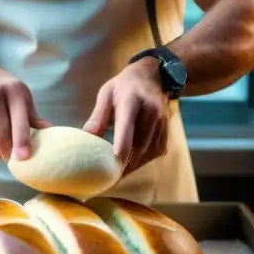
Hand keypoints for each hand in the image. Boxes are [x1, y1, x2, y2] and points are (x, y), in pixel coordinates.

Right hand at [0, 58, 49, 161]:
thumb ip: (32, 113)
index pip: (19, 121)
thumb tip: (48, 130)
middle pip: (2, 136)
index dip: (22, 141)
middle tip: (14, 161)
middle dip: (9, 153)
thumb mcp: (19, 91)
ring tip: (2, 149)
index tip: (24, 157)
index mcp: (13, 91)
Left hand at [82, 58, 169, 174]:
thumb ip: (98, 115)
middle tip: (108, 178)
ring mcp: (162, 121)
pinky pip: (156, 151)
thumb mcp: (106, 93)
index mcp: (132, 100)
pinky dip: (144, 160)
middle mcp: (151, 111)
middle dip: (124, 164)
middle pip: (139, 144)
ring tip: (118, 174)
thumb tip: (87, 137)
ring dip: (134, 165)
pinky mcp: (167, 130)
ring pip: (148, 151)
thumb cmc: (124, 85)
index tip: (113, 165)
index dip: (121, 146)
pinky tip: (132, 164)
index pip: (127, 126)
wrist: (153, 76)